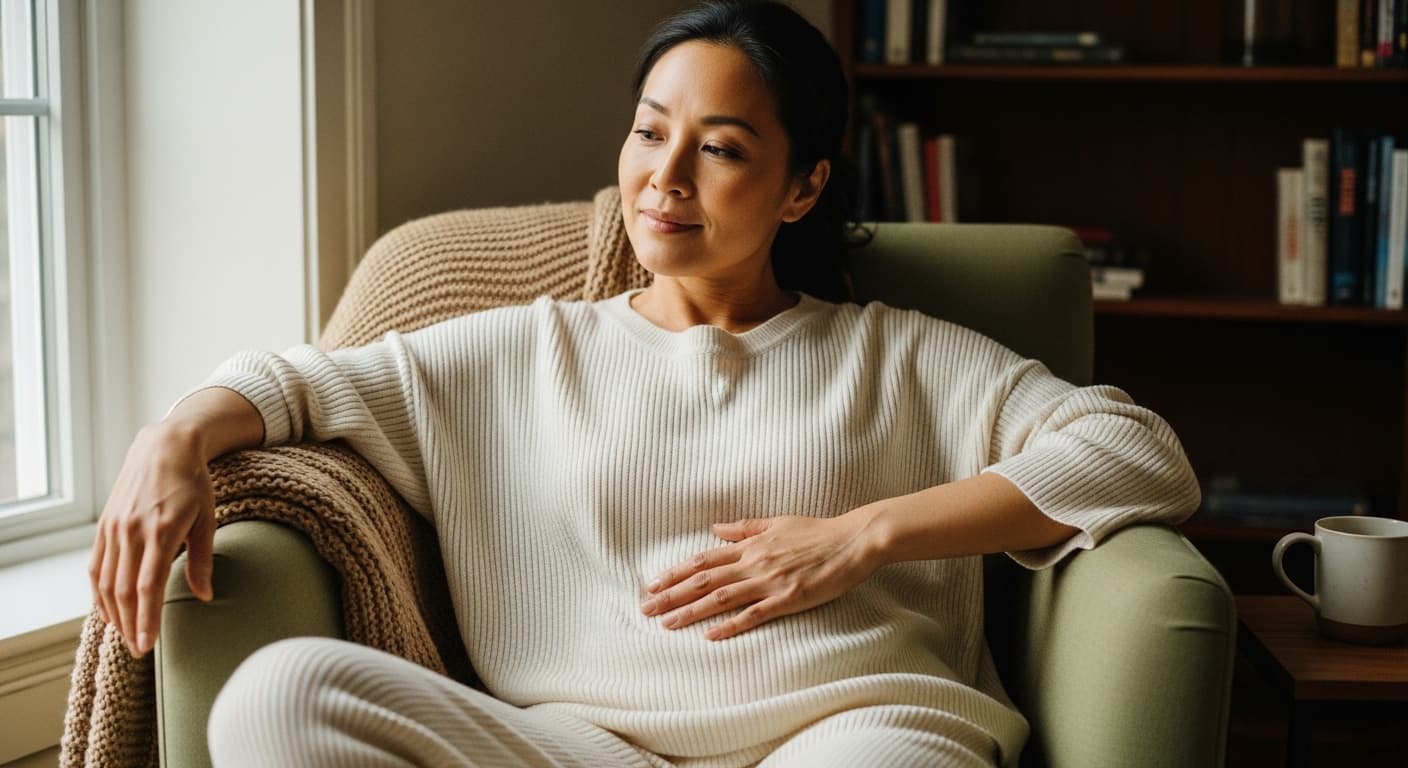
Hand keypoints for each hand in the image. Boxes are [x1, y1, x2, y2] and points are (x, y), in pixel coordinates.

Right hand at [89, 422, 216, 656]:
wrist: (165, 448)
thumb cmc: (194, 484)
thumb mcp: (207, 519)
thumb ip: (202, 560)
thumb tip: (205, 596)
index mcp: (161, 531)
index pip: (148, 587)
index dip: (146, 620)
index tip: (147, 645)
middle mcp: (132, 531)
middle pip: (123, 591)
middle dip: (129, 625)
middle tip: (139, 651)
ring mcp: (114, 528)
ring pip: (105, 582)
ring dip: (113, 613)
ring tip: (125, 635)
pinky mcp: (104, 525)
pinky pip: (96, 566)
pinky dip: (99, 592)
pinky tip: (108, 610)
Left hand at [640, 512, 883, 640]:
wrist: (853, 541)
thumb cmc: (818, 531)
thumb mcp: (778, 522)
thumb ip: (745, 527)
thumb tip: (715, 528)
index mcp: (751, 545)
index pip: (704, 559)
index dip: (677, 572)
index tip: (654, 584)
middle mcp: (754, 562)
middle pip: (704, 579)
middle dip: (673, 594)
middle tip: (646, 608)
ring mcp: (770, 581)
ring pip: (721, 597)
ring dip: (691, 611)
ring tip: (667, 623)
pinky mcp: (788, 599)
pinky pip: (753, 614)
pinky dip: (730, 625)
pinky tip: (710, 635)